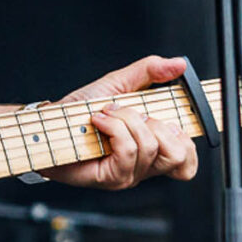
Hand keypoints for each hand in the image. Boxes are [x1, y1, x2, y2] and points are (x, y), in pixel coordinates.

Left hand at [36, 55, 199, 190]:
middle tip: (133, 112)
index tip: (191, 112)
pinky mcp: (112, 177)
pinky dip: (114, 127)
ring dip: (126, 119)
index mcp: (153, 147)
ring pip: (151, 145)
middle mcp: (145, 166)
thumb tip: (179, 65)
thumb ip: (151, 72)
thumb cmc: (80, 110)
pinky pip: (129, 149)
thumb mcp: (119, 83)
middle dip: (158, 123)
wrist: (48, 124)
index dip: (194, 140)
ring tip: (106, 113)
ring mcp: (130, 174)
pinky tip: (99, 121)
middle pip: (180, 154)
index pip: (188, 159)